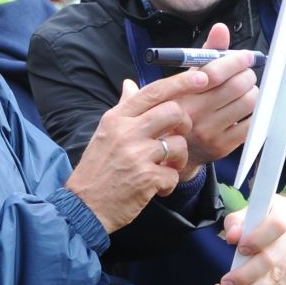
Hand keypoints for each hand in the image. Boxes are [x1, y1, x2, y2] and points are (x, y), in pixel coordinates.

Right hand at [66, 70, 210, 232]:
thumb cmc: (96, 170)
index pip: (153, 91)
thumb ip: (123, 109)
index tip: (202, 77)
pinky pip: (174, 174)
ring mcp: (137, 155)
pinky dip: (169, 184)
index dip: (181, 82)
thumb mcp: (104, 133)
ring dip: (179, 159)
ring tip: (166, 168)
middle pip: (173, 112)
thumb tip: (130, 84)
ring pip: (178, 144)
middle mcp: (126, 132)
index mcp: (117, 118)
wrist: (84, 207)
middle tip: (177, 137)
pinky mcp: (146, 178)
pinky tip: (156, 188)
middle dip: (184, 124)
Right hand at [171, 23, 259, 179]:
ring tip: (244, 92)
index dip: (236, 60)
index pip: (215, 72)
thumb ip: (205, 54)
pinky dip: (254, 112)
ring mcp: (208, 131)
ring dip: (252, 92)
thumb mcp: (186, 80)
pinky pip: (252, 123)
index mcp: (182, 92)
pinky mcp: (222, 146)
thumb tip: (220, 29)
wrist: (176, 151)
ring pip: (248, 102)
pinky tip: (244, 110)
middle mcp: (193, 112)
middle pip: (237, 85)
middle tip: (245, 75)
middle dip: (247, 75)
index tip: (246, 57)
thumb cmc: (184, 109)